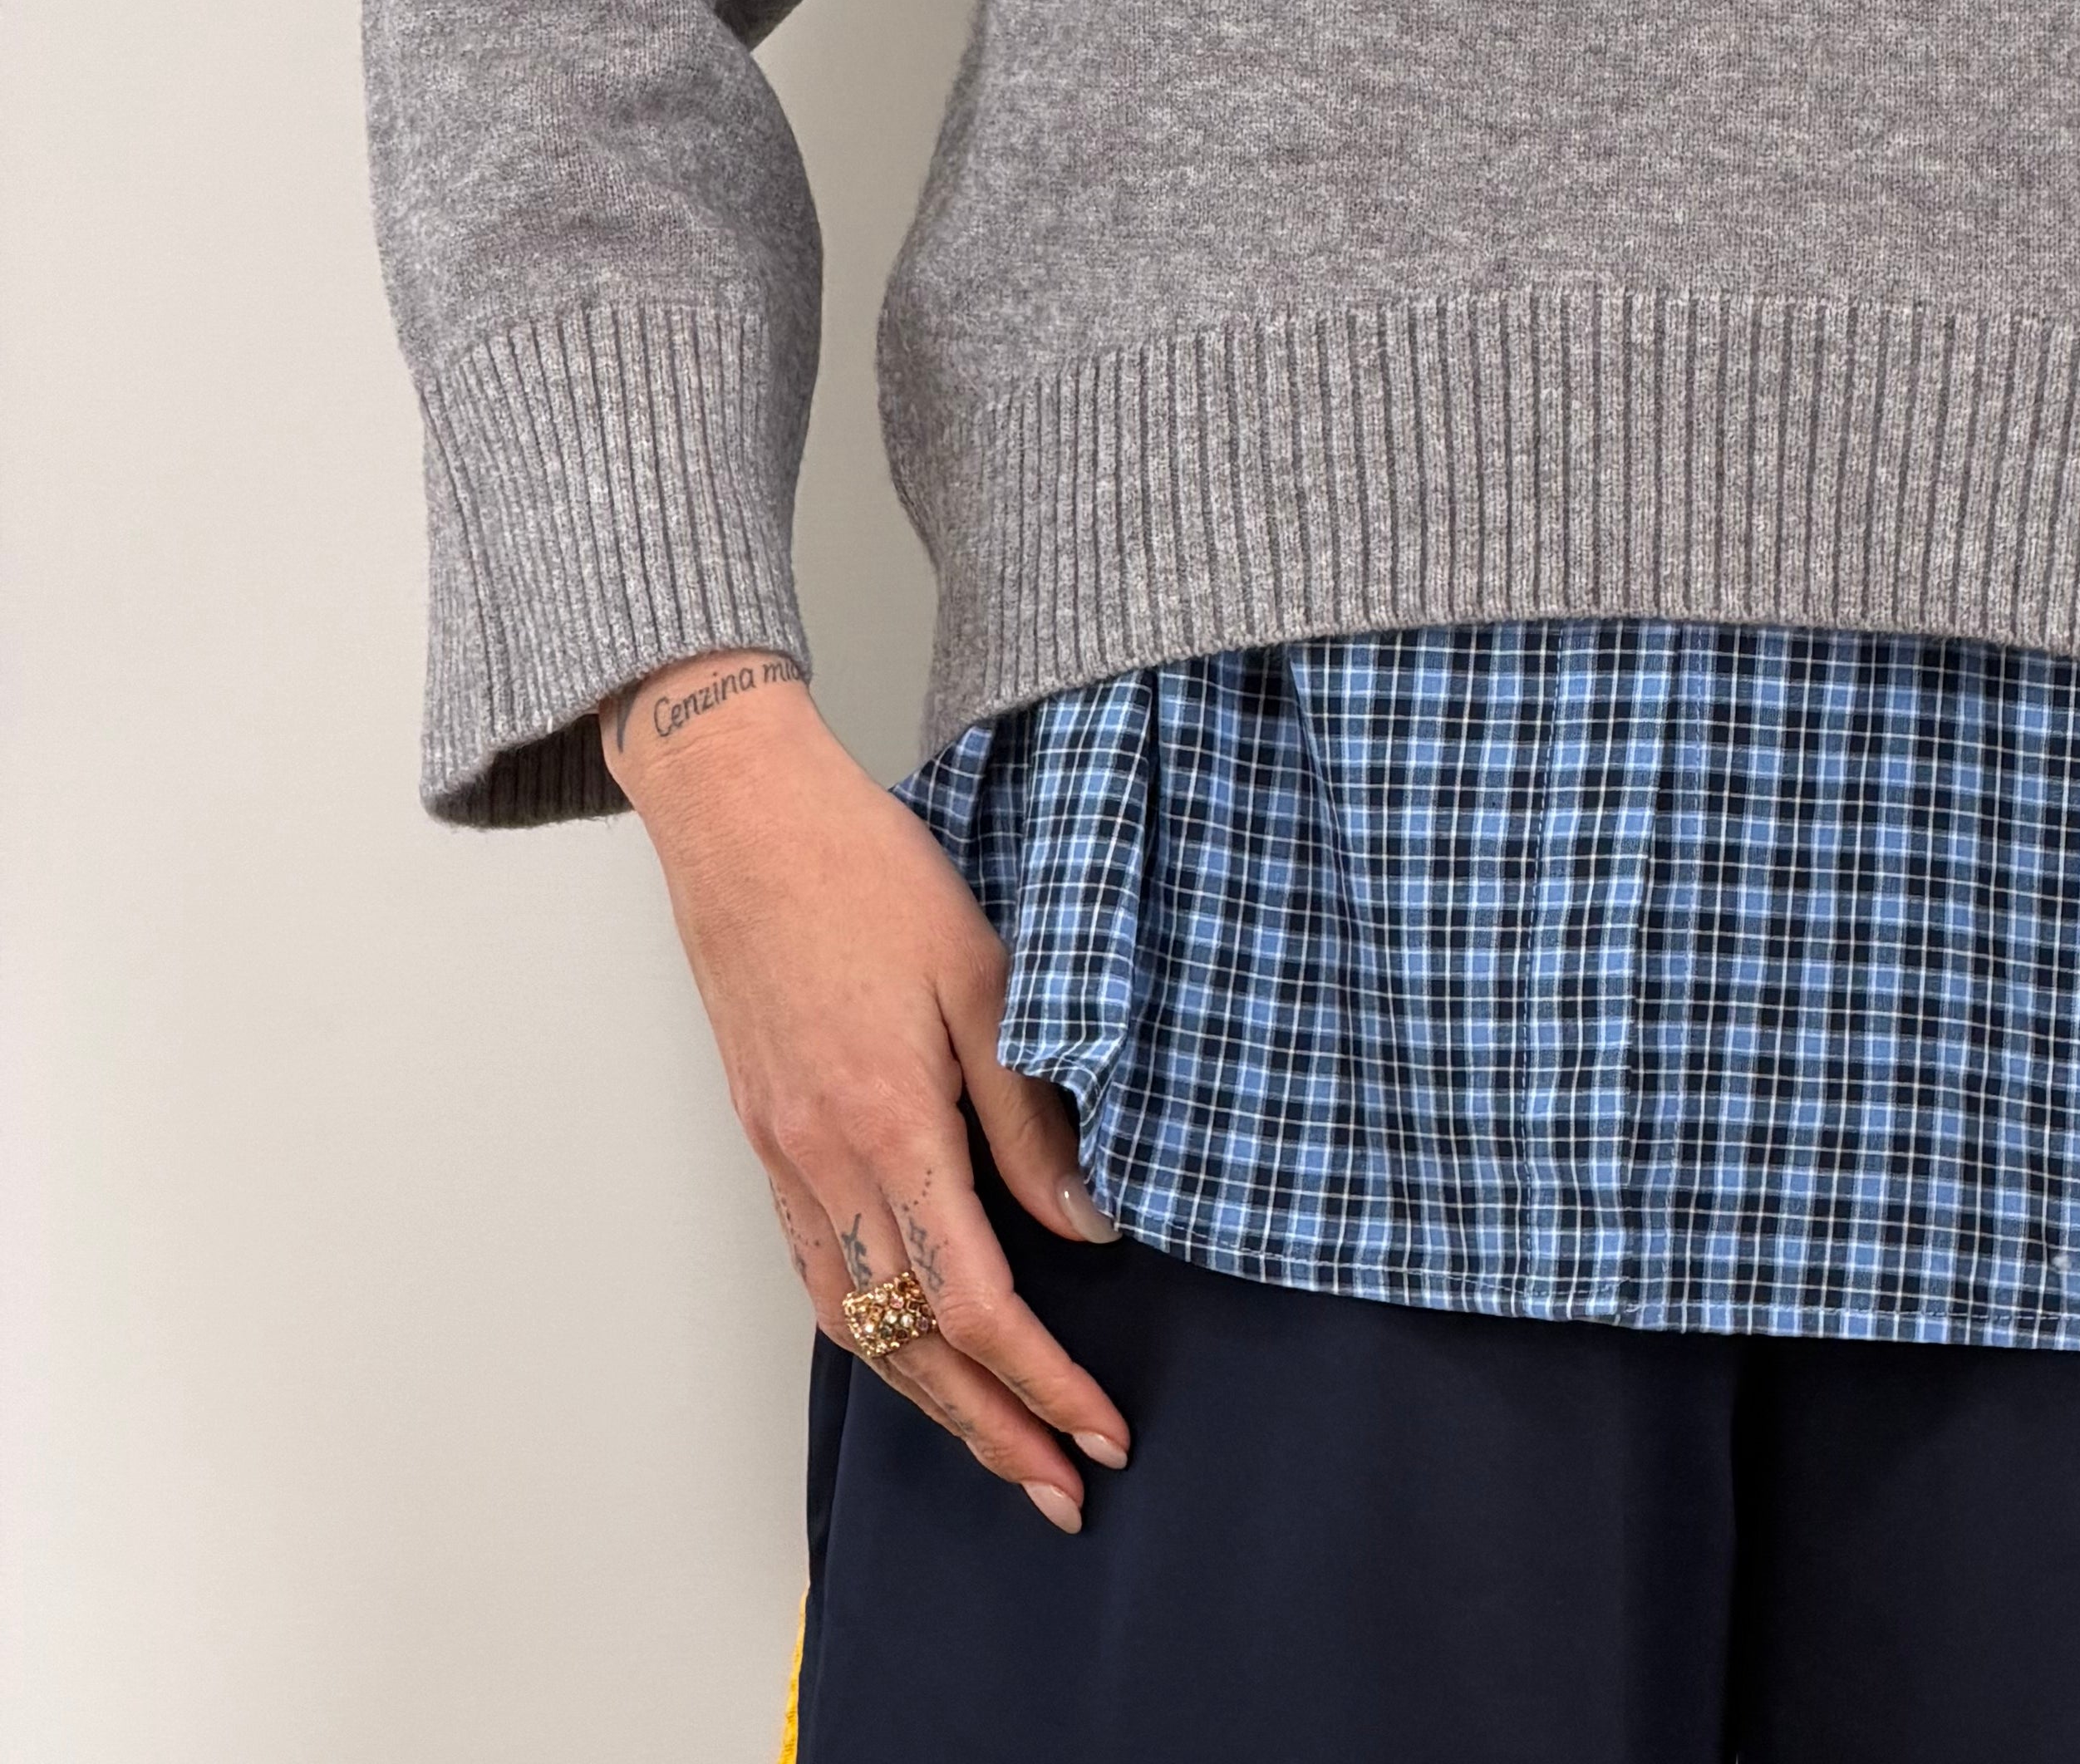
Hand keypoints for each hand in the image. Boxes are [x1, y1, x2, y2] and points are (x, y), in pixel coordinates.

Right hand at [604, 650, 1132, 1530]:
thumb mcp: (984, 972)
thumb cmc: (869, 873)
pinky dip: (873, 1337)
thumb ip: (1032, 1111)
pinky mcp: (768, 1143)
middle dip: (993, 1431)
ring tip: (1000, 1445)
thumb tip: (1088, 1224)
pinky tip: (913, 1353)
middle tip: (1063, 1490)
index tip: (1102, 1432)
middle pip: (911, 1347)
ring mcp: (785, 1161)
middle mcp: (826, 1165)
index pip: (975, 1302)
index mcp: (889, 1125)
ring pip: (856, 1327)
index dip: (1042, 1382)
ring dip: (930, 1403)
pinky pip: (821, 1274)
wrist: (743, 821)